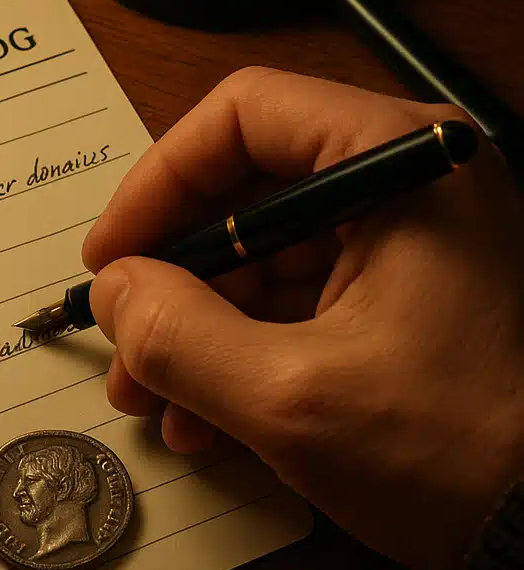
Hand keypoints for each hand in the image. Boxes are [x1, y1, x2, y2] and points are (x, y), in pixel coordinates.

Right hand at [83, 67, 523, 569]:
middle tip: (123, 343)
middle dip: (172, 276)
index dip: (158, 181)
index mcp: (400, 161)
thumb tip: (112, 291)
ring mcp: (408, 239)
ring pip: (262, 254)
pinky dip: (242, 348)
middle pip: (246, 191)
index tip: (111, 255)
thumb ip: (176, 336)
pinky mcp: (404, 293)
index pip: (244, 116)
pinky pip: (297, 298)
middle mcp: (407, 180)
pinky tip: (206, 418)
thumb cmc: (459, 453)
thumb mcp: (292, 399)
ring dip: (196, 325)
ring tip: (154, 401)